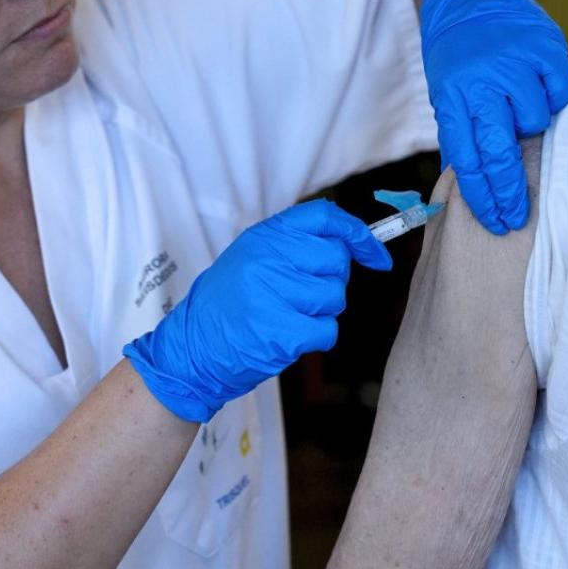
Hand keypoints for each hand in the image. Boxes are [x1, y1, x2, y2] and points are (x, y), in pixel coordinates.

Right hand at [123, 200, 389, 422]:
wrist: (191, 352)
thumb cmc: (229, 306)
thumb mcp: (252, 258)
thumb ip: (295, 245)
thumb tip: (353, 243)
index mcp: (264, 236)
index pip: (325, 217)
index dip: (358, 234)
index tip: (376, 255)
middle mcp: (269, 258)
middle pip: (337, 260)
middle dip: (332, 281)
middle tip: (304, 296)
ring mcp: (274, 294)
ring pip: (335, 297)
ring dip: (321, 312)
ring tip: (288, 316)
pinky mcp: (281, 331)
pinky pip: (327, 329)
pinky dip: (316, 337)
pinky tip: (289, 338)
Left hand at [420, 0, 567, 233]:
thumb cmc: (460, 53)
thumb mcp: (446, 91)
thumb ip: (462, 131)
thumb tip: (474, 183)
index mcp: (453, 97)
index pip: (467, 160)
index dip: (483, 197)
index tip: (496, 222)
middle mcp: (481, 82)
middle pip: (500, 153)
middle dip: (510, 192)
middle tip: (518, 216)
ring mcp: (515, 63)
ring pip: (536, 122)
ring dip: (531, 122)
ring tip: (520, 102)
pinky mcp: (545, 48)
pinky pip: (560, 93)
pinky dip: (554, 95)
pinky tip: (541, 85)